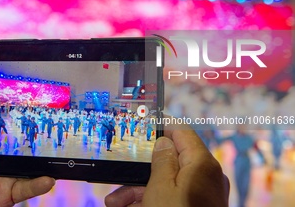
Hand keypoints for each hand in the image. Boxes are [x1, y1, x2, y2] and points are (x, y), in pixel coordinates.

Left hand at [0, 97, 54, 206]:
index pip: (6, 124)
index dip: (19, 112)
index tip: (36, 100)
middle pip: (23, 143)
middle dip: (39, 135)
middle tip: (56, 125)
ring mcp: (6, 175)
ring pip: (31, 165)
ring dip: (45, 160)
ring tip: (57, 154)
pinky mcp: (10, 193)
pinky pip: (27, 188)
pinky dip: (39, 185)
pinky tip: (47, 180)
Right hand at [105, 129, 228, 206]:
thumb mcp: (160, 186)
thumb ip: (162, 158)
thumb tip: (164, 141)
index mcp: (201, 164)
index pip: (182, 133)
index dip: (164, 125)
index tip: (147, 121)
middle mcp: (205, 176)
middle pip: (170, 161)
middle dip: (142, 168)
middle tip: (121, 171)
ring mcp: (201, 193)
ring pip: (166, 181)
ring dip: (140, 189)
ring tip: (115, 201)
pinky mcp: (195, 205)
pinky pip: (171, 195)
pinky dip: (151, 199)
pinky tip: (128, 206)